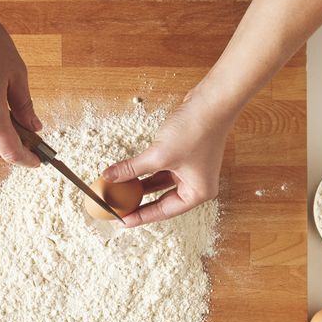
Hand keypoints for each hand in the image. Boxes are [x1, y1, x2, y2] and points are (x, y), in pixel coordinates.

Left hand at [102, 84, 237, 226]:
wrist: (212, 101)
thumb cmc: (196, 130)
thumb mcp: (159, 155)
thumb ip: (132, 169)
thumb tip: (110, 178)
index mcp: (197, 193)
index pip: (164, 211)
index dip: (140, 216)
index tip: (121, 220)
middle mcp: (197, 184)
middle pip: (162, 200)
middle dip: (139, 203)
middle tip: (118, 208)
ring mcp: (191, 170)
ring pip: (160, 184)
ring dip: (140, 186)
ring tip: (120, 192)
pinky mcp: (184, 155)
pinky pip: (161, 169)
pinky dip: (146, 171)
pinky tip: (129, 174)